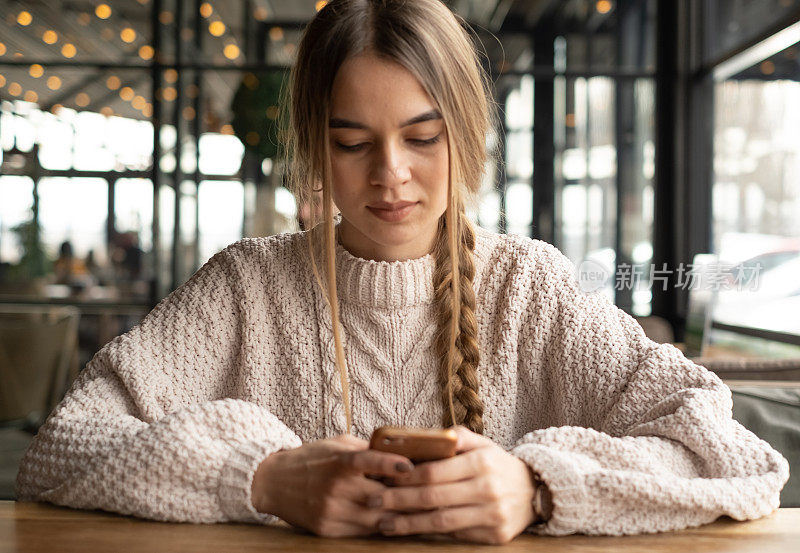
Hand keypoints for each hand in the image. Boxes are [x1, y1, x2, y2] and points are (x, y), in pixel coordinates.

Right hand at [251, 434, 413, 537]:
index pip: (369, 462)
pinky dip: (380, 526)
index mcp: (339, 461)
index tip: (410, 466)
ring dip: (398, 515)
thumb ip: (366, 450)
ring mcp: (331, 511)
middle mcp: (335, 487)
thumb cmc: (312, 459)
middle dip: (404, 495)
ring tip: (417, 511)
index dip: (392, 465)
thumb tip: (401, 452)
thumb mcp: (337, 445)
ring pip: (376, 518)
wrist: (274, 482)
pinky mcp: (327, 529)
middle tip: (425, 492)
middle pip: (380, 496)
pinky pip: (362, 532)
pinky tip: (393, 521)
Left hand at [371, 425, 537, 544]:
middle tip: (373, 501)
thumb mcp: (482, 444)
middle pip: (433, 497)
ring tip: (384, 523)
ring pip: (441, 522)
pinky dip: (429, 533)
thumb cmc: (497, 464)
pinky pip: (455, 536)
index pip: (434, 471)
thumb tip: (423, 435)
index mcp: (481, 462)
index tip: (383, 478)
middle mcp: (488, 489)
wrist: (535, 491)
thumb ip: (455, 438)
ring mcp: (492, 515)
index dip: (405, 477)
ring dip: (408, 523)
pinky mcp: (494, 536)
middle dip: (398, 500)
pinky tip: (409, 530)